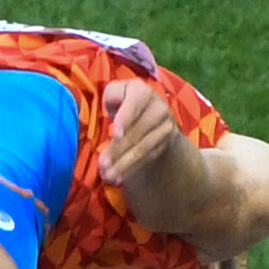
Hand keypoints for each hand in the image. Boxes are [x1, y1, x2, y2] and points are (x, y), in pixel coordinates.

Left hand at [96, 78, 189, 192]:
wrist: (148, 113)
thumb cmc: (122, 102)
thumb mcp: (114, 94)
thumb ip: (111, 96)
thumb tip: (112, 108)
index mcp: (141, 91)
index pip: (134, 104)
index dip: (125, 118)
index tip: (116, 134)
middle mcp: (159, 107)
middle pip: (137, 131)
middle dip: (118, 150)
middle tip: (102, 164)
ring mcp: (165, 125)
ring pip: (144, 147)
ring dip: (125, 164)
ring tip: (108, 175)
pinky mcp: (166, 142)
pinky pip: (149, 156)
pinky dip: (132, 168)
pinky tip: (118, 177)